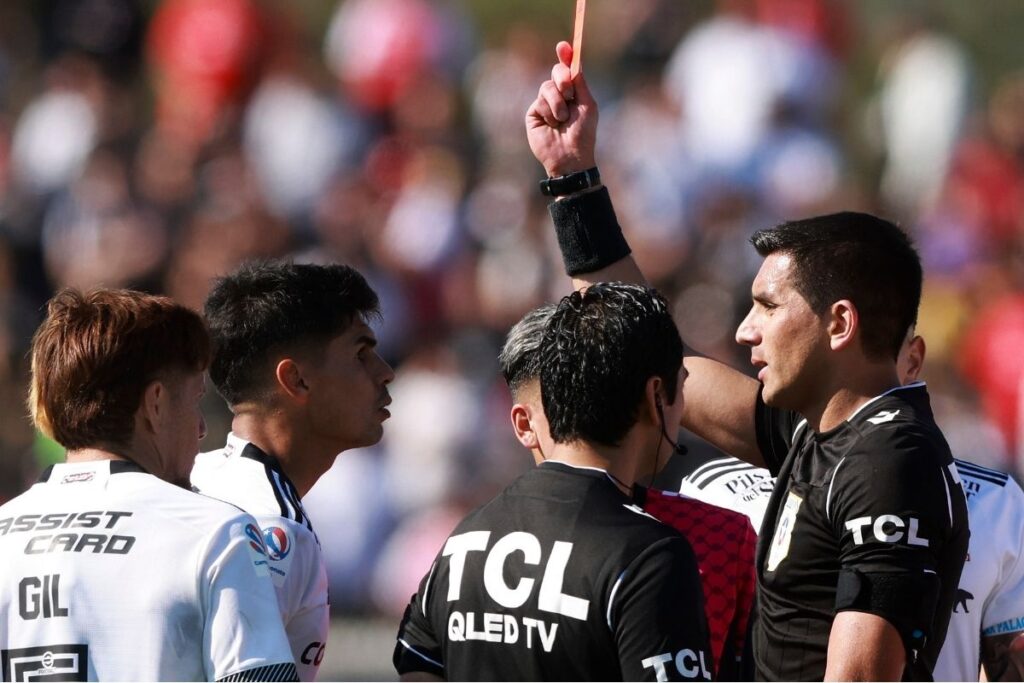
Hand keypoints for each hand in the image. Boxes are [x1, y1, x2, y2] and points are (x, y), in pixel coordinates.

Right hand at [525, 41, 597, 177]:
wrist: (570, 156)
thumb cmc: (583, 133)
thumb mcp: (587, 105)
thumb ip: (580, 83)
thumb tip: (573, 62)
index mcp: (574, 92)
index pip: (568, 69)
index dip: (565, 56)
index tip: (563, 46)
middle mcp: (559, 95)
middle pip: (556, 72)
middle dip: (563, 79)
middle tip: (569, 93)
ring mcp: (545, 104)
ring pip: (546, 87)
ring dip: (558, 103)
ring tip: (562, 119)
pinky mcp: (534, 113)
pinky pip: (539, 101)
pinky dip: (549, 112)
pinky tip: (552, 124)